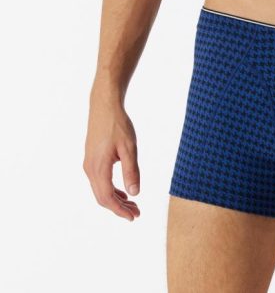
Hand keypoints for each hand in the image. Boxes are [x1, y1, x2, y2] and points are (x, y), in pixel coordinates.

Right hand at [83, 96, 141, 221]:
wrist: (104, 106)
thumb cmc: (118, 124)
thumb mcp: (129, 147)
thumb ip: (131, 171)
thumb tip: (135, 193)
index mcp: (99, 167)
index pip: (107, 198)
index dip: (120, 210)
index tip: (134, 217)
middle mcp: (90, 169)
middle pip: (103, 197)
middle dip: (119, 208)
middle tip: (136, 213)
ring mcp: (89, 164)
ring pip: (100, 190)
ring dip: (115, 199)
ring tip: (132, 204)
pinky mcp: (91, 159)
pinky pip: (99, 181)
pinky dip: (111, 189)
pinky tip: (123, 191)